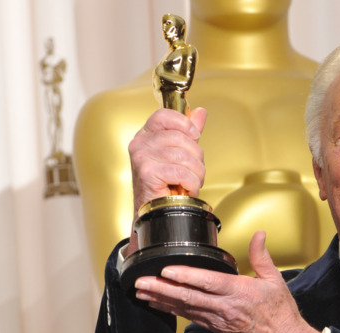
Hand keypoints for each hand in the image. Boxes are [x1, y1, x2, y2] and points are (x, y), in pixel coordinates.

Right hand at [126, 108, 206, 253]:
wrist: (155, 212)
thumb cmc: (166, 184)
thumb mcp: (179, 153)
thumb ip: (188, 132)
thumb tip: (200, 112)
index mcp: (146, 135)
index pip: (164, 115)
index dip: (184, 123)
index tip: (195, 136)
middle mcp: (140, 143)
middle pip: (182, 138)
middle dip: (197, 158)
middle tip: (194, 173)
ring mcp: (141, 157)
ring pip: (185, 157)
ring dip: (196, 174)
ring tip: (190, 183)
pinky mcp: (146, 172)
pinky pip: (182, 172)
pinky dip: (191, 184)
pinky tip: (185, 190)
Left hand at [132, 230, 322, 332]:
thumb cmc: (281, 314)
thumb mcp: (275, 281)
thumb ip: (262, 256)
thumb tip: (258, 235)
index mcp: (240, 292)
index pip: (208, 282)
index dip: (186, 276)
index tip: (167, 270)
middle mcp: (225, 308)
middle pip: (188, 297)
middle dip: (162, 288)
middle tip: (141, 282)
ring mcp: (218, 321)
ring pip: (184, 309)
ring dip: (161, 300)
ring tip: (142, 292)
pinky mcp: (215, 330)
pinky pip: (190, 318)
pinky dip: (173, 310)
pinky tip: (159, 305)